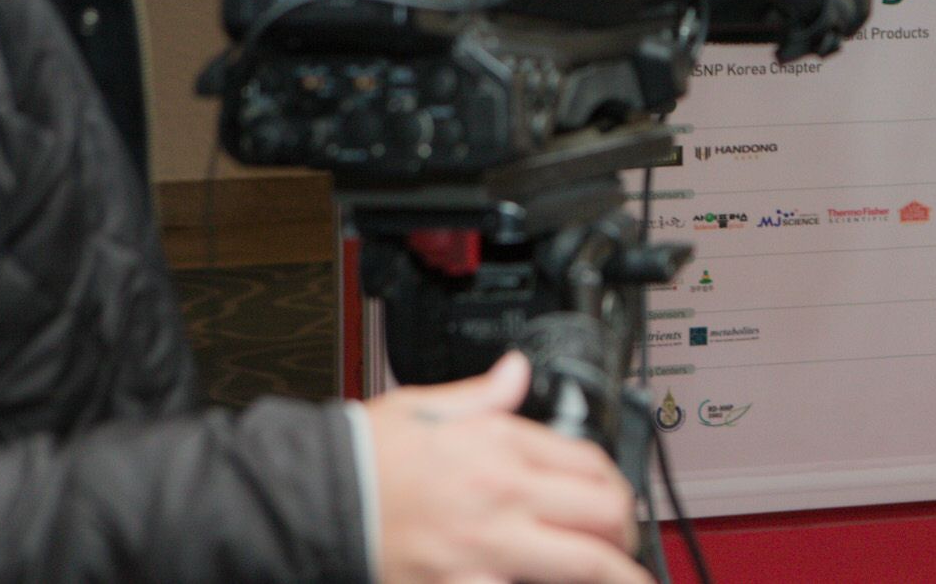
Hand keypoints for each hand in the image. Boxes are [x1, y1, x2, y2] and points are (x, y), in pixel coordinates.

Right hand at [364, 351, 651, 583]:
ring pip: (583, 565)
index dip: (616, 485)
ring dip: (615, 575)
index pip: (591, 464)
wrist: (308, 501)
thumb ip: (483, 394)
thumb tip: (515, 372)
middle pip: (603, 514)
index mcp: (499, 446)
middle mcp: (504, 496)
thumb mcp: (423, 406)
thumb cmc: (360, 458)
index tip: (617, 500)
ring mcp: (488, 546)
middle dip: (627, 533)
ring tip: (627, 580)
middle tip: (628, 545)